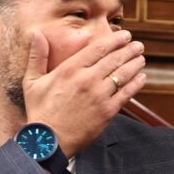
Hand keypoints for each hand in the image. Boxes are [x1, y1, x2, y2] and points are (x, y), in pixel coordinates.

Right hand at [23, 29, 145, 156]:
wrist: (48, 140)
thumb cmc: (40, 111)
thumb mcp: (32, 81)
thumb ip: (37, 55)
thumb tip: (36, 33)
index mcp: (70, 69)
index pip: (98, 48)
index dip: (115, 40)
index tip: (124, 35)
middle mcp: (87, 79)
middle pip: (114, 59)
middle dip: (129, 50)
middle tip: (137, 45)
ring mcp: (99, 95)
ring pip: (123, 74)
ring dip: (135, 64)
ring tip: (141, 58)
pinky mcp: (107, 111)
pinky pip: (126, 94)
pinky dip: (136, 84)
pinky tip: (141, 78)